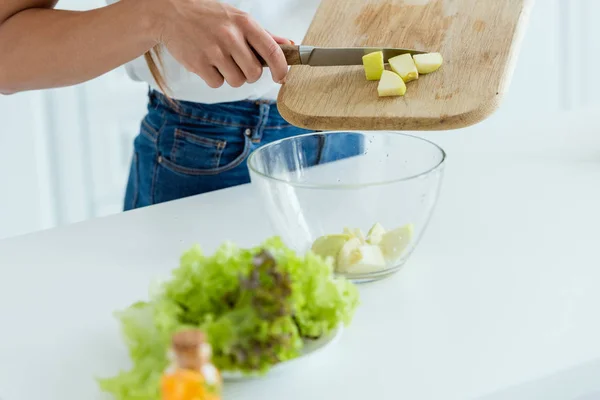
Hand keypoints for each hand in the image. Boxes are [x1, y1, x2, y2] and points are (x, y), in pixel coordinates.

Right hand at [155, 0, 289, 87]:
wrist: (170, 13)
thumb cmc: (209, 16)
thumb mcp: (238, 19)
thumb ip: (264, 35)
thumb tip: (289, 45)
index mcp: (244, 23)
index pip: (272, 51)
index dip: (281, 68)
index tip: (281, 77)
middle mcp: (230, 36)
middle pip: (254, 73)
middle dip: (249, 73)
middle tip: (239, 64)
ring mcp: (214, 51)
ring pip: (236, 81)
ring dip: (231, 77)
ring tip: (221, 61)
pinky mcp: (199, 63)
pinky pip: (217, 84)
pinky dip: (214, 78)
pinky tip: (208, 63)